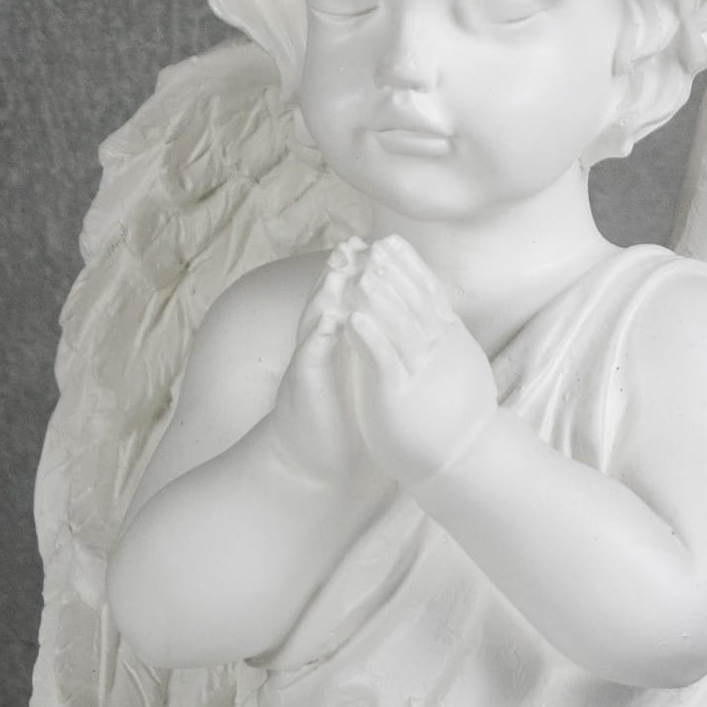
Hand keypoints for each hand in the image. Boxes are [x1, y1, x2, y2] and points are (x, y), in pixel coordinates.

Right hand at [268, 237, 367, 483]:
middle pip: (329, 300)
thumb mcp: (365, 379)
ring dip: (327, 292)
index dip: (361, 275)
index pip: (348, 302)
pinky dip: (319, 336)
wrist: (314, 464)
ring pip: (316, 320)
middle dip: (341, 271)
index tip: (377, 248)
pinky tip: (329, 318)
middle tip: (355, 242)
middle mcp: (321, 348)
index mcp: (339, 345)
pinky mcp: (304, 386)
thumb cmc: (345, 421)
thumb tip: (401, 330)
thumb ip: (376, 351)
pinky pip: (311, 356)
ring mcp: (310, 364)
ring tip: (340, 266)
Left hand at [345, 234, 500, 488]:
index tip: (391, 241)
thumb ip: (445, 340)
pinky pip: (385, 360)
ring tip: (363, 273)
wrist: (464, 458)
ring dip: (381, 297)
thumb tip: (441, 318)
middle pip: (416, 300)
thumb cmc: (455, 416)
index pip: (428, 293)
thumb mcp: (456, 366)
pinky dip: (371, 336)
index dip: (409, 265)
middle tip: (374, 245)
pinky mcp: (401, 393)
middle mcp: (437, 349)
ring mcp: (420, 370)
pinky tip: (353, 318)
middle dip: (394, 271)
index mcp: (447, 340)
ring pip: (402, 325)